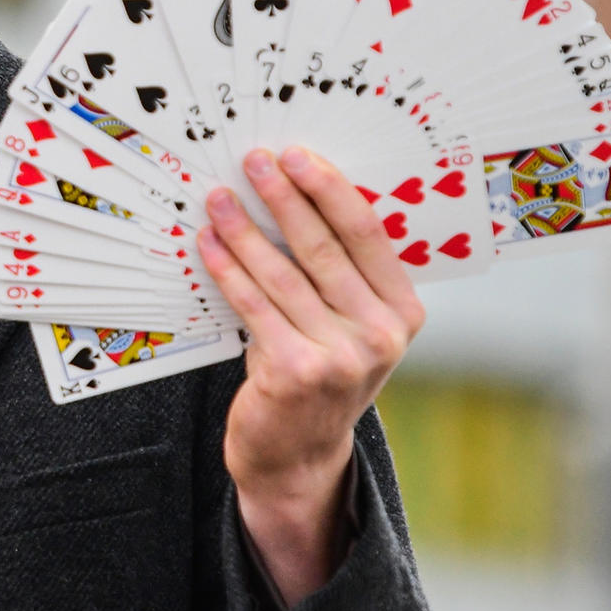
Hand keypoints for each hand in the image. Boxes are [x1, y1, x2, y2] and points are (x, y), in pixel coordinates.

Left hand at [196, 145, 425, 606]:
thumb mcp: (350, 326)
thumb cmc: (320, 372)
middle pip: (324, 246)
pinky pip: (253, 305)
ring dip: (244, 229)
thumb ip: (340, 274)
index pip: (368, 234)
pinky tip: (207, 244)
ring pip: (282, 273)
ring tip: (219, 197)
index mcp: (403, 313)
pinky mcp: (295, 372)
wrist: (299, 455)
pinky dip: (226, 269)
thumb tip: (294, 192)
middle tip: (255, 160)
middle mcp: (380, 335)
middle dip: (284, 196)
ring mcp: (340, 356)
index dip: (330, 189)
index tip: (298, 155)